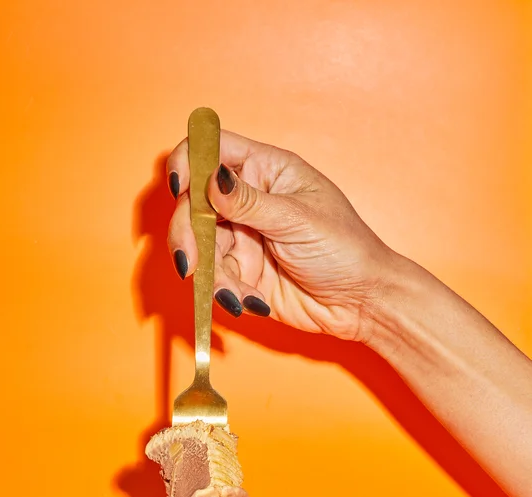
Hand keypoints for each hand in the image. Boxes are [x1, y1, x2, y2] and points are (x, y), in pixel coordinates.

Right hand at [167, 130, 397, 341]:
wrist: (360, 302)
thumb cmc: (345, 250)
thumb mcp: (299, 220)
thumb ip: (250, 202)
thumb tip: (211, 178)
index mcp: (266, 170)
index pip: (212, 150)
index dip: (189, 163)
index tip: (182, 189)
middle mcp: (246, 200)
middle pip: (192, 203)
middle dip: (187, 234)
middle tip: (191, 262)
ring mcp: (240, 237)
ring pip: (198, 246)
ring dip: (209, 274)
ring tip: (235, 296)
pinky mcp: (238, 272)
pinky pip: (212, 278)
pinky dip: (224, 293)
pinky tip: (251, 303)